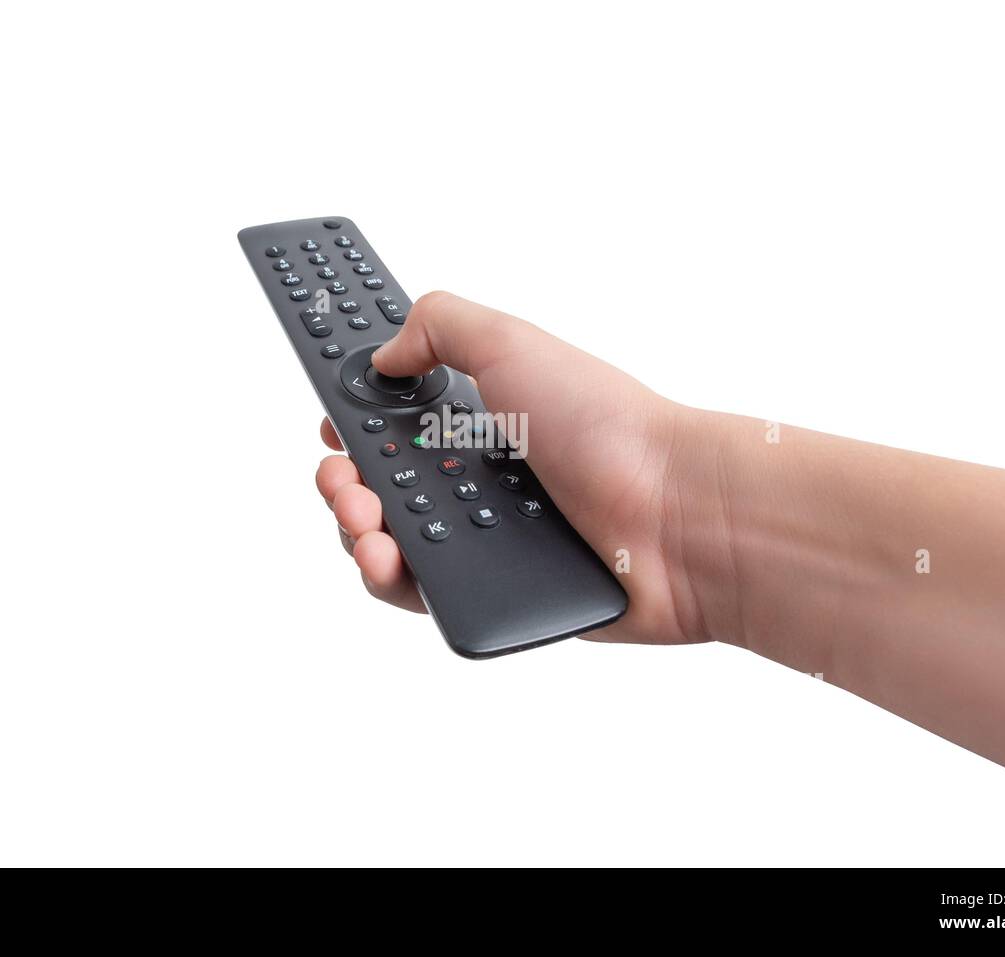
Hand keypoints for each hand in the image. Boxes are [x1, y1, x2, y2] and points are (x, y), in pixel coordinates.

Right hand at [313, 291, 730, 643]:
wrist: (673, 517)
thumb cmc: (609, 428)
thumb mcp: (513, 343)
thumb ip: (439, 326)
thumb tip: (383, 353)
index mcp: (481, 418)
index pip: (395, 419)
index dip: (355, 418)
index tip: (331, 417)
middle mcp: (477, 477)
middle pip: (378, 482)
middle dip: (343, 476)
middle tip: (344, 475)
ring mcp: (483, 537)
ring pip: (388, 540)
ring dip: (355, 527)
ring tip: (367, 520)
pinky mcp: (490, 593)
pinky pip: (420, 592)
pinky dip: (390, 578)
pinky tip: (388, 559)